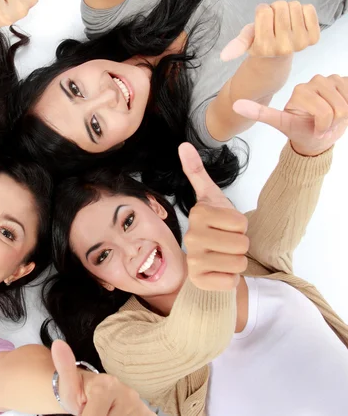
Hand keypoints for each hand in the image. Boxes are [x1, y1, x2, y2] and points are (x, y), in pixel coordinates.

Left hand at [51, 340, 153, 414]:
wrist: (94, 392)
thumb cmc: (80, 391)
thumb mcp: (68, 384)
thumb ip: (64, 368)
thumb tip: (58, 344)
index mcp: (106, 385)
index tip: (83, 410)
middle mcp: (127, 393)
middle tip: (95, 410)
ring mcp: (140, 405)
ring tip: (104, 411)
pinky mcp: (148, 414)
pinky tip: (115, 412)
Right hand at [179, 143, 248, 290]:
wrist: (208, 258)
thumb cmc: (214, 226)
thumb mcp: (211, 197)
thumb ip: (197, 171)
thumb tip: (183, 145)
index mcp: (198, 214)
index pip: (240, 222)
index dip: (240, 226)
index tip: (226, 226)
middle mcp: (191, 237)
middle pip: (241, 243)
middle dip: (240, 244)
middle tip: (226, 242)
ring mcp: (193, 260)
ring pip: (238, 262)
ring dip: (237, 262)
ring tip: (223, 256)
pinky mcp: (199, 281)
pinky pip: (231, 280)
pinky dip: (230, 278)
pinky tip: (218, 272)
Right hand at [220, 1, 319, 61]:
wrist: (277, 58)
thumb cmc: (260, 43)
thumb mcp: (246, 42)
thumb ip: (236, 44)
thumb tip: (224, 56)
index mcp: (264, 47)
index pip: (263, 10)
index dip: (262, 11)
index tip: (262, 22)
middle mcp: (283, 47)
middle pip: (280, 5)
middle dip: (275, 9)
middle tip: (274, 22)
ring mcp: (300, 43)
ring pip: (294, 5)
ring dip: (288, 9)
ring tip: (284, 22)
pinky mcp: (313, 38)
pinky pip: (309, 9)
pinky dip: (302, 11)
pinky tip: (296, 22)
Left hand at [233, 74, 347, 155]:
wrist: (320, 136)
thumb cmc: (301, 130)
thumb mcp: (280, 123)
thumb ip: (260, 113)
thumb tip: (235, 105)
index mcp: (300, 90)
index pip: (322, 112)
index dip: (322, 126)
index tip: (314, 130)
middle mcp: (315, 82)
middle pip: (336, 108)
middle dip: (333, 122)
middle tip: (324, 126)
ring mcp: (332, 81)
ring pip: (347, 102)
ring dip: (344, 116)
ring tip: (333, 120)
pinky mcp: (345, 83)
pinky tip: (344, 109)